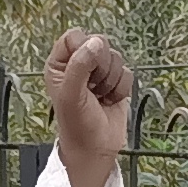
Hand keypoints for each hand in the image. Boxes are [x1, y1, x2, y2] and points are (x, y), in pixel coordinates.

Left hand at [47, 31, 134, 186]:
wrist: (95, 150)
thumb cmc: (77, 125)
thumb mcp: (71, 95)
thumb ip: (80, 65)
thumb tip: (96, 42)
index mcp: (60, 64)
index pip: (74, 36)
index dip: (84, 48)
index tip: (85, 69)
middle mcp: (78, 64)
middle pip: (98, 43)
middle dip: (101, 66)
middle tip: (92, 87)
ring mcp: (98, 73)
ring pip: (115, 57)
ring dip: (110, 80)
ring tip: (100, 97)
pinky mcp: (116, 82)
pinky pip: (127, 72)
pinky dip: (121, 89)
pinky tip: (110, 100)